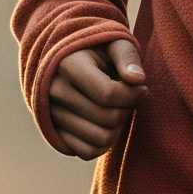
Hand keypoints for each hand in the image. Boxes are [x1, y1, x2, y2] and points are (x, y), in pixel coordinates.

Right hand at [48, 39, 146, 159]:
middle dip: (126, 109)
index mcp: (67, 65)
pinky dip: (103, 143)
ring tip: (116, 109)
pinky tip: (106, 123)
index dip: (134, 94)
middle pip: (107, 119)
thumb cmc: (96, 49)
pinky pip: (86, 152)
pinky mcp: (54, 131)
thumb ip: (128, 57)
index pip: (108, 94)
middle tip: (128, 97)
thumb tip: (139, 80)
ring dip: (117, 127)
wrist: (65, 58)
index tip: (141, 86)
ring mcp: (51, 114)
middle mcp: (54, 91)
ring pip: (99, 139)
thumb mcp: (113, 42)